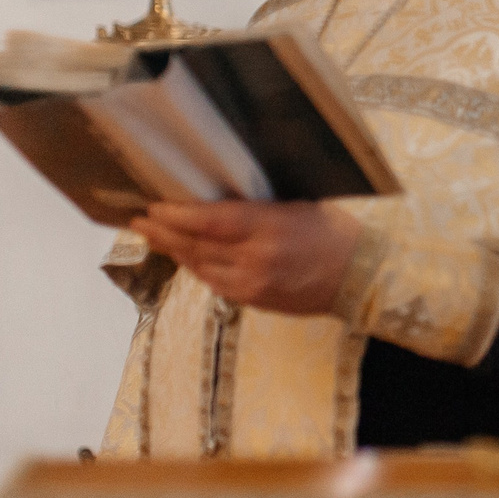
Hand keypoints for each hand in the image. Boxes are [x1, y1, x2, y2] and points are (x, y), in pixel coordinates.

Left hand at [129, 200, 361, 314]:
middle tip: (139, 220)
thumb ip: (255, 206)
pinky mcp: (254, 300)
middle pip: (196, 246)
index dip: (176, 215)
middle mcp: (256, 259)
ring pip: (200, 266)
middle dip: (163, 232)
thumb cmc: (332, 231)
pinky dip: (196, 267)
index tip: (154, 206)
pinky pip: (214, 283)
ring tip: (152, 235)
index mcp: (269, 227)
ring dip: (174, 250)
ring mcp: (253, 284)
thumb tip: (214, 197)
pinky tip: (184, 256)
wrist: (359, 275)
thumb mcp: (296, 205)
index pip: (210, 222)